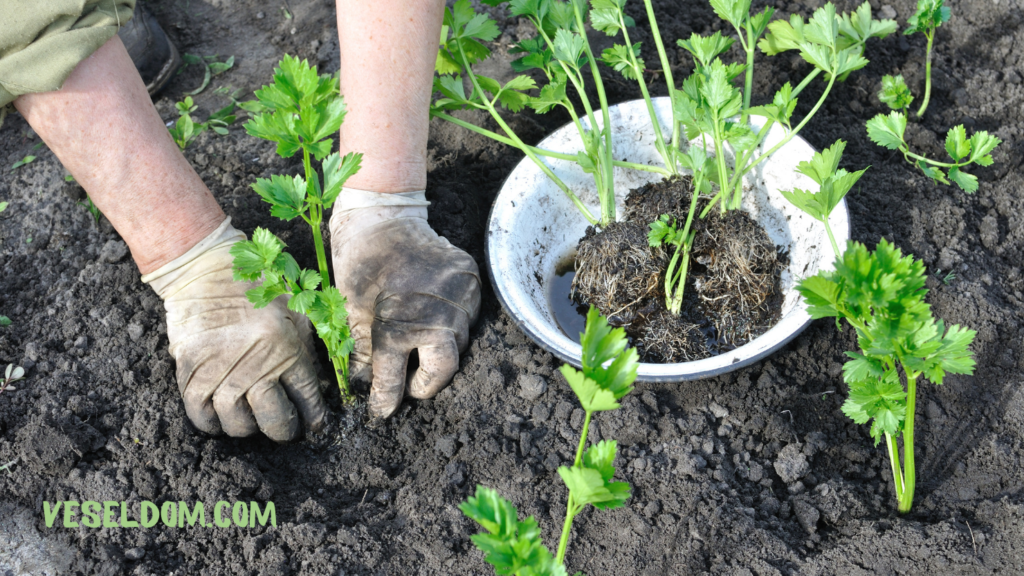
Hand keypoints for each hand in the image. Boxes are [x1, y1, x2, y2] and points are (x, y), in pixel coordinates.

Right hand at [143, 219, 326, 440]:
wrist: (206, 266)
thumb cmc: (256, 287)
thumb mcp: (294, 311)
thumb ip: (306, 349)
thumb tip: (318, 390)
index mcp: (287, 347)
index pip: (308, 399)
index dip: (314, 420)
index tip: (314, 426)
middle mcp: (257, 362)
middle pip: (274, 419)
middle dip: (284, 431)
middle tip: (284, 428)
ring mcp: (221, 368)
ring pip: (237, 423)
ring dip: (246, 427)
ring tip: (250, 417)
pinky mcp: (191, 369)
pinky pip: (200, 414)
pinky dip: (211, 424)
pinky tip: (220, 416)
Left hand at [329, 190, 480, 417]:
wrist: (384, 216)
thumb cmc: (361, 262)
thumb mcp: (350, 311)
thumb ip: (362, 353)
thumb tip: (364, 387)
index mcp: (397, 328)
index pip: (393, 380)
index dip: (386, 399)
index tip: (382, 410)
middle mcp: (435, 318)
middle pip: (443, 370)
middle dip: (425, 383)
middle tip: (409, 385)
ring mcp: (459, 299)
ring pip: (459, 343)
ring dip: (439, 350)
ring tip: (419, 344)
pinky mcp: (472, 282)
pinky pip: (469, 316)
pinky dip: (452, 323)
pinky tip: (434, 315)